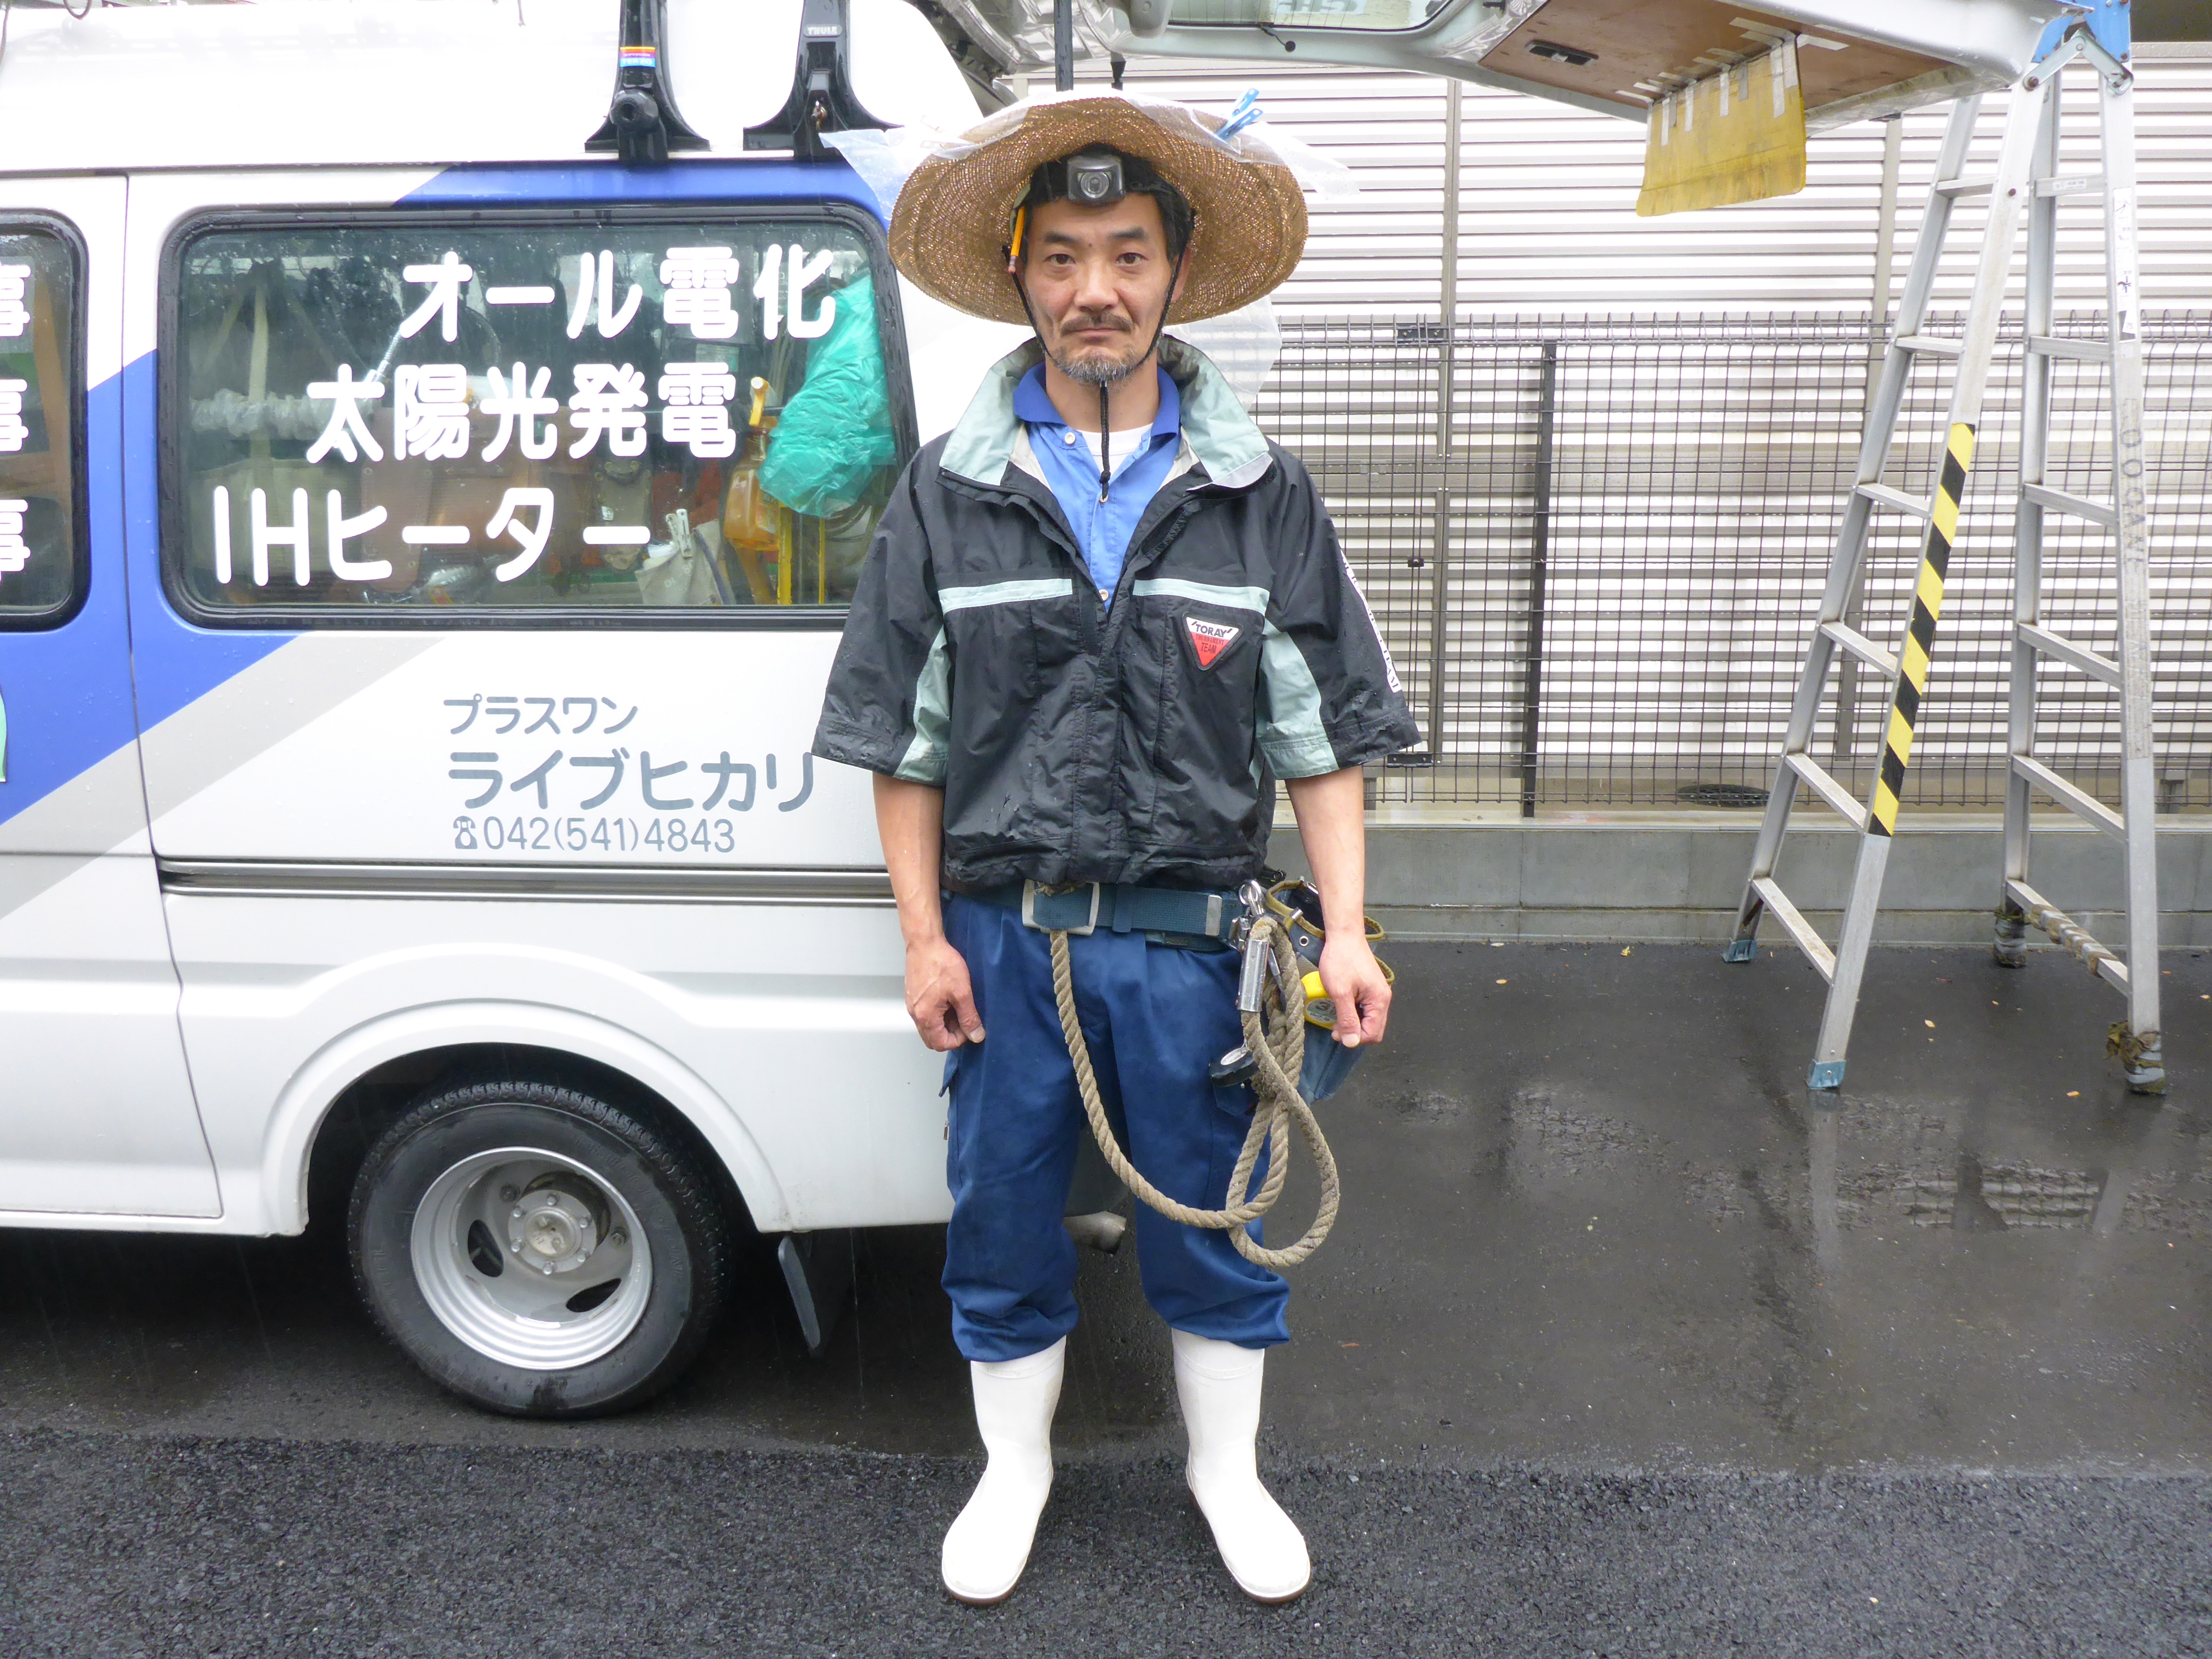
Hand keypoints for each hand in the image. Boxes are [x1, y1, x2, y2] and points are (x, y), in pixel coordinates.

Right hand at [906, 935, 984, 1051]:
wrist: (925, 942)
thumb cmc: (941, 963)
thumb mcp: (962, 992)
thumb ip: (969, 1017)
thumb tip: (976, 1035)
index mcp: (926, 1016)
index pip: (941, 1043)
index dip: (958, 1040)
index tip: (969, 1027)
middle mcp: (915, 1014)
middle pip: (932, 1039)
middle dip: (950, 1034)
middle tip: (964, 1020)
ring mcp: (912, 1005)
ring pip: (929, 1027)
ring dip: (945, 1024)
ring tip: (958, 1007)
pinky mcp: (913, 996)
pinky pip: (925, 1014)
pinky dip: (938, 1014)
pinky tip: (949, 1000)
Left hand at [1316, 932, 1389, 1047]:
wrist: (1344, 936)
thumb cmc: (1341, 960)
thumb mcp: (1340, 992)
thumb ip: (1347, 1018)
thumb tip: (1352, 1042)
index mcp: (1379, 1001)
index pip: (1372, 1034)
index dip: (1354, 1038)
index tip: (1335, 1032)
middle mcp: (1383, 999)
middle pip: (1374, 1029)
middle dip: (1355, 1033)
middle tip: (1335, 1028)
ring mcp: (1377, 993)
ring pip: (1369, 1020)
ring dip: (1353, 1023)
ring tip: (1336, 1018)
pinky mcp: (1370, 988)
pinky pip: (1366, 1009)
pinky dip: (1354, 1013)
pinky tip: (1341, 1007)